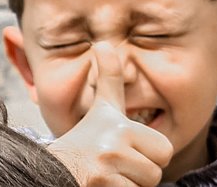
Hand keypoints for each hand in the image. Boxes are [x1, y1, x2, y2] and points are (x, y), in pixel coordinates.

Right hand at [47, 42, 173, 185]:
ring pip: (145, 185)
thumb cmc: (84, 140)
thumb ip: (109, 78)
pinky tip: (104, 185)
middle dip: (141, 171)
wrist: (51, 168)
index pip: (165, 150)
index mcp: (119, 127)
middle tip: (117, 164)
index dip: (149, 153)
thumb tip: (104, 43)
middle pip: (157, 171)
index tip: (125, 150)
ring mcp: (106, 172)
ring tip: (110, 175)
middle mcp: (113, 148)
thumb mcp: (100, 108)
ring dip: (130, 184)